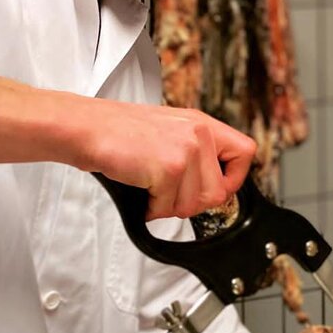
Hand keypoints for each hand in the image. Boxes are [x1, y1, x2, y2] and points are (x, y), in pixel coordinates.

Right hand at [73, 100, 256, 219]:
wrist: (86, 126)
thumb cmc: (118, 130)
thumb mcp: (168, 129)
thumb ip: (194, 150)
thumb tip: (211, 187)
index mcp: (201, 123)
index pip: (245, 152)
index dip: (234, 178)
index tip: (216, 187)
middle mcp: (198, 133)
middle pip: (219, 192)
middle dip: (192, 203)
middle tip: (168, 194)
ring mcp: (185, 150)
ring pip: (194, 205)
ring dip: (169, 206)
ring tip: (150, 189)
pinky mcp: (169, 168)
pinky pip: (168, 207)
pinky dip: (152, 208)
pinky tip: (140, 192)